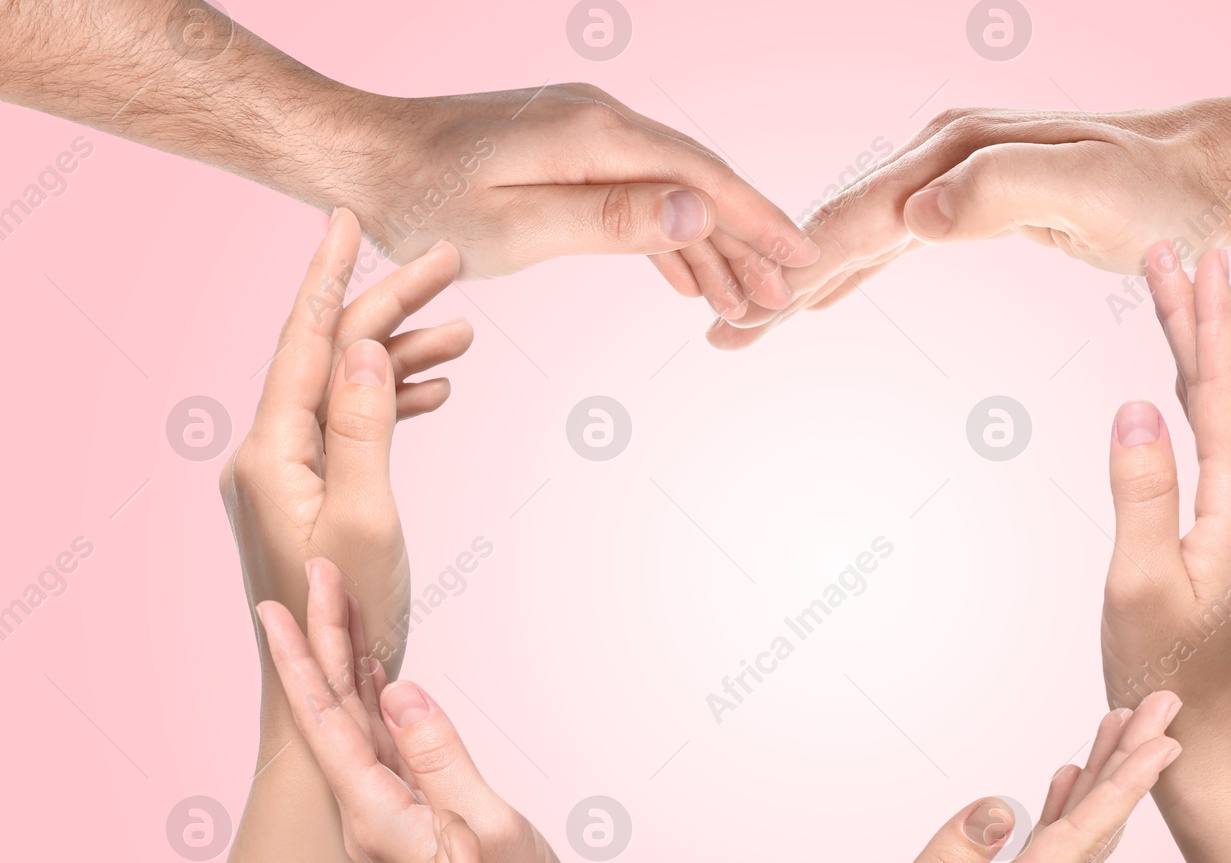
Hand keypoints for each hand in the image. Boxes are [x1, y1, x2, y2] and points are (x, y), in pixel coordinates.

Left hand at [221, 207, 472, 705]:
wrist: (326, 694)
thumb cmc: (344, 619)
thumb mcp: (363, 518)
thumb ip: (363, 428)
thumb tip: (363, 345)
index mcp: (269, 452)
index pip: (303, 340)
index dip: (330, 276)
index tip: (352, 219)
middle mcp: (267, 454)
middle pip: (328, 356)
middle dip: (388, 308)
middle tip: (448, 266)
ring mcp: (287, 475)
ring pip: (346, 390)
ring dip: (401, 357)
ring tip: (466, 332)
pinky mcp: (310, 496)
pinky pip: (352, 429)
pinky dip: (394, 405)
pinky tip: (439, 392)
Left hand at [257, 562, 580, 862]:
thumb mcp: (487, 826)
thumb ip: (440, 756)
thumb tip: (400, 689)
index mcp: (374, 817)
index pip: (324, 723)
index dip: (302, 660)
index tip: (275, 606)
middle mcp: (368, 814)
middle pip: (335, 713)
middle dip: (325, 641)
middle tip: (315, 575)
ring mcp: (389, 815)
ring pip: (358, 724)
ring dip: (349, 663)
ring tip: (337, 602)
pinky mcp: (415, 814)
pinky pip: (384, 744)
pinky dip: (377, 698)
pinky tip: (377, 669)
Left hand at [344, 84, 819, 312]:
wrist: (362, 158)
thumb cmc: (425, 201)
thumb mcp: (517, 226)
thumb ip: (612, 220)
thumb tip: (700, 213)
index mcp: (597, 138)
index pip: (704, 180)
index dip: (758, 223)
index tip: (802, 259)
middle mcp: (602, 124)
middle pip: (699, 186)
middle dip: (746, 245)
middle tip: (782, 302)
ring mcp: (586, 137)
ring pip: (672, 194)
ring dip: (711, 250)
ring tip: (745, 304)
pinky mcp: (567, 155)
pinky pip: (636, 196)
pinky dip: (668, 240)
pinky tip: (689, 279)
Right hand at [707, 105, 1230, 347]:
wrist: (1203, 175)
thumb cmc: (1156, 191)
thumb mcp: (1090, 188)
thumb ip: (1002, 192)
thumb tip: (916, 219)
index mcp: (957, 157)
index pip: (860, 220)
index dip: (799, 266)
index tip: (748, 311)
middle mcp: (944, 161)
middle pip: (840, 227)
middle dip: (778, 279)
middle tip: (721, 334)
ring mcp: (954, 181)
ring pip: (859, 237)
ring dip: (801, 280)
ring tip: (749, 322)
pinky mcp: (972, 206)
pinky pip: (891, 243)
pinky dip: (848, 271)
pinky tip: (823, 295)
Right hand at [783, 693, 1179, 862]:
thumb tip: (1000, 804)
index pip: (1077, 843)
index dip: (1122, 786)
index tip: (1164, 739)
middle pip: (1092, 838)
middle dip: (1128, 770)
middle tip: (1162, 709)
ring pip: (1074, 847)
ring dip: (1101, 786)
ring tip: (1122, 730)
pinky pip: (1047, 862)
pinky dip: (1065, 815)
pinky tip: (1065, 784)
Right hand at [1098, 246, 1230, 804]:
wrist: (1211, 749)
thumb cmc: (1166, 679)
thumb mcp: (1137, 587)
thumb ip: (1140, 492)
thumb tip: (1133, 408)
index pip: (1221, 395)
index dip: (1204, 323)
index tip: (1194, 258)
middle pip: (1228, 395)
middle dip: (1200, 323)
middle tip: (1175, 254)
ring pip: (1225, 422)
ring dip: (1199, 360)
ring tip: (1175, 301)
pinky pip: (1221, 455)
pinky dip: (1199, 407)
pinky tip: (1182, 393)